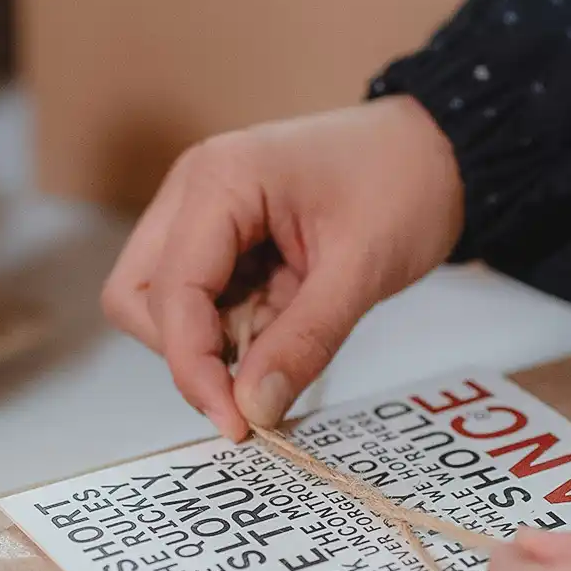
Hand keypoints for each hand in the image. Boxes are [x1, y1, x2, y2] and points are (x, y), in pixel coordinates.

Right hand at [101, 96, 464, 440]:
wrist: (435, 149)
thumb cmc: (404, 185)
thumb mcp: (362, 269)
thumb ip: (304, 341)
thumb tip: (252, 408)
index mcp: (219, 181)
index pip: (170, 293)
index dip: (193, 366)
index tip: (234, 421)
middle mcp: (192, 190)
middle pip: (136, 297)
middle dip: (188, 350)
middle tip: (254, 373)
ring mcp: (199, 211)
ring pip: (159, 303)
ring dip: (210, 340)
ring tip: (283, 329)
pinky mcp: (218, 235)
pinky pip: (198, 299)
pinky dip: (231, 327)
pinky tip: (284, 314)